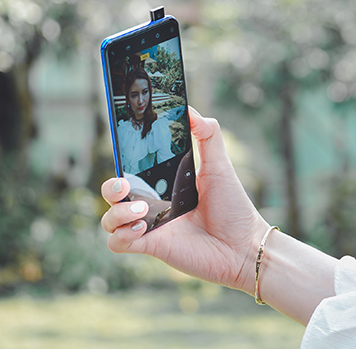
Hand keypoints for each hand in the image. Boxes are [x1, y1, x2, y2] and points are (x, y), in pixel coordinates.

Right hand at [100, 107, 268, 293]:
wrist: (245, 247)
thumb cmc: (234, 207)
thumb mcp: (220, 166)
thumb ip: (207, 136)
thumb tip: (190, 109)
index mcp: (166, 182)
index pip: (133, 168)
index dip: (122, 158)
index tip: (120, 145)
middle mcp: (154, 203)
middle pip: (113, 193)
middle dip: (109, 186)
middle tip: (124, 184)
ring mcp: (151, 226)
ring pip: (109, 218)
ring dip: (117, 211)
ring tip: (143, 208)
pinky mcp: (152, 247)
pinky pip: (117, 243)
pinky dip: (121, 234)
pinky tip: (142, 227)